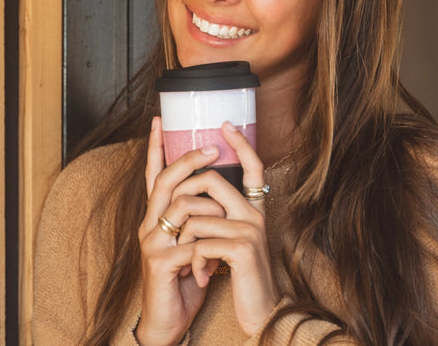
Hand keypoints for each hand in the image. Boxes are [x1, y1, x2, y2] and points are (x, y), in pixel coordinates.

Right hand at [137, 117, 224, 345]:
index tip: (159, 120)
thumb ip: (194, 217)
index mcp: (156, 216)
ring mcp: (151, 243)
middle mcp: (148, 224)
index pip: (154, 174)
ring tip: (225, 215)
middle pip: (165, 181)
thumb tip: (215, 190)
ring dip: (209, 207)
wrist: (169, 320)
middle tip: (212, 147)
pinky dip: (208, 244)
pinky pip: (189, 241)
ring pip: (180, 206)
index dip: (155, 147)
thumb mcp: (190, 241)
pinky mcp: (159, 264)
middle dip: (188, 160)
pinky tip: (215, 256)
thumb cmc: (182, 277)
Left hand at [172, 121, 280, 335]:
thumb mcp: (233, 240)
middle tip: (176, 221)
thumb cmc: (242, 276)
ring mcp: (250, 229)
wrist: (261, 313)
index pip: (252, 166)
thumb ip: (222, 216)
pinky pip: (200, 241)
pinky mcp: (242, 249)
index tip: (225, 124)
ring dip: (185, 242)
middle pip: (211, 179)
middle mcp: (255, 213)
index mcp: (253, 208)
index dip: (239, 144)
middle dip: (185, 194)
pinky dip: (193, 261)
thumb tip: (200, 191)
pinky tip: (201, 276)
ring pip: (197, 214)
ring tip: (192, 263)